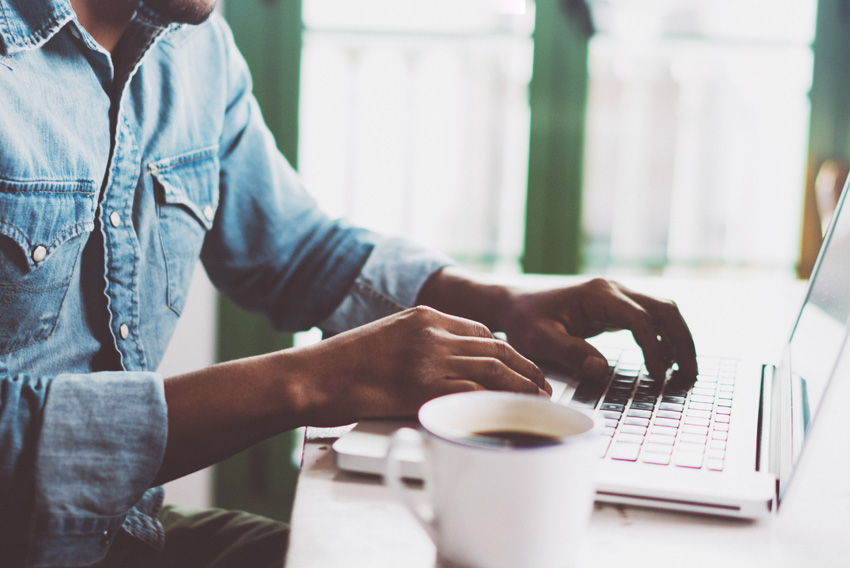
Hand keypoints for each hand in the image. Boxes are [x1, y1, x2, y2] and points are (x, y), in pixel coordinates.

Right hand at [291, 306, 549, 424]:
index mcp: (423, 316)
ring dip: (522, 386)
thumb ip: (419, 345)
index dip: (507, 352)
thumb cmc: (343, 365)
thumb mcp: (387, 338)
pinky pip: (473, 393)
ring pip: (493, 369)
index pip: (480, 331)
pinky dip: (498, 402)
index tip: (520, 366)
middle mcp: (432, 332)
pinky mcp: (423, 387)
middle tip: (543, 385)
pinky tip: (511, 412)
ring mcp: (429, 358)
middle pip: (496, 348)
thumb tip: (447, 367)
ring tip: (539, 400)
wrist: (312, 376)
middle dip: (526, 368)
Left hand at [418, 269, 697, 379]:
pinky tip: (665, 363)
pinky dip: (663, 339)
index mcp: (598, 295)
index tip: (658, 376)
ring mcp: (616, 297)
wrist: (512, 305)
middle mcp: (613, 290)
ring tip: (686, 372)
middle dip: (682, 341)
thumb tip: (601, 370)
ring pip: (662, 312)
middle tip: (690, 374)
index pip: (640, 319)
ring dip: (678, 339)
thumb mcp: (540, 340)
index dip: (654, 349)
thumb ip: (571, 353)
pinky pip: (649, 320)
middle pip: (664, 309)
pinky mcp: (614, 308)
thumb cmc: (524, 320)